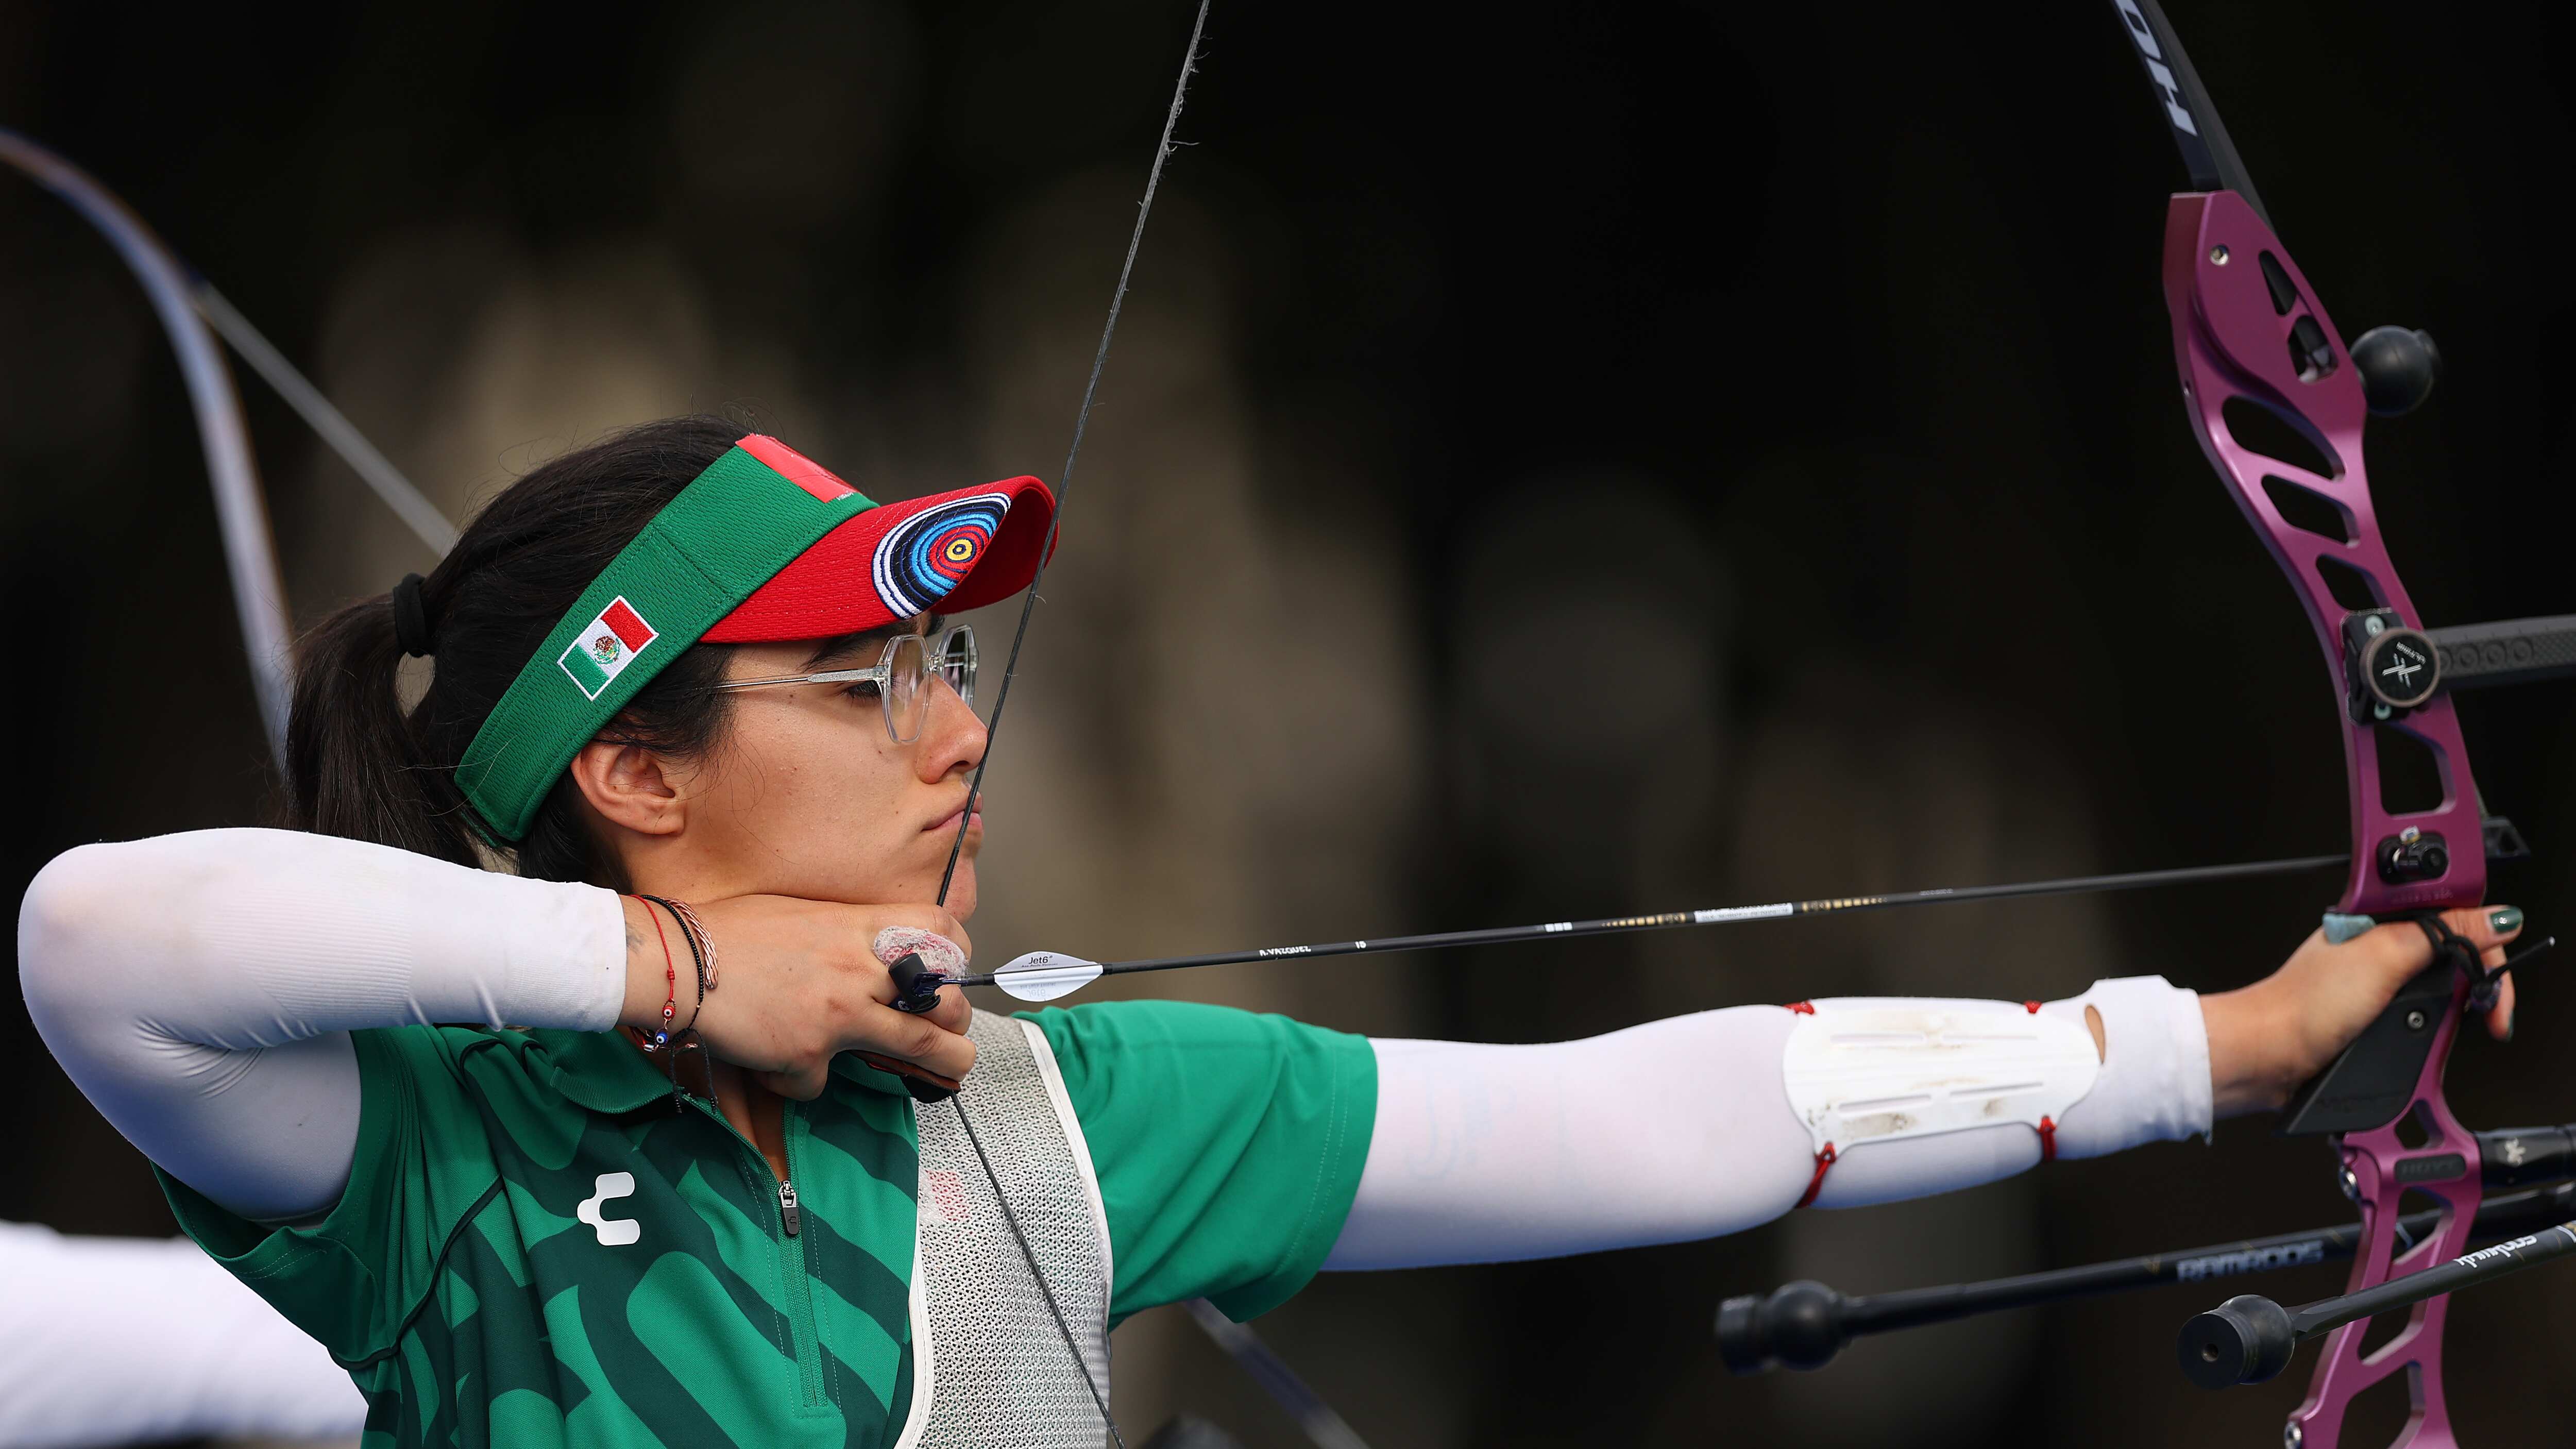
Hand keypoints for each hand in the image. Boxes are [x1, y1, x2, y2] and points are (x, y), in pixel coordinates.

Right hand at [619, 895, 975, 1098]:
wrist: (678, 959)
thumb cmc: (728, 930)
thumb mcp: (800, 913)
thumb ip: (840, 934)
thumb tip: (861, 954)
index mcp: (856, 925)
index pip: (936, 925)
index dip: (957, 949)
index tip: (955, 968)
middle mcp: (858, 968)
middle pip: (942, 996)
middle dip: (957, 1020)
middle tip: (954, 1032)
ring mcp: (838, 1013)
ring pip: (917, 1045)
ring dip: (941, 1063)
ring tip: (952, 1072)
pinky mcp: (808, 1053)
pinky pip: (820, 1082)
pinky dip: (799, 1081)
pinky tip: (776, 1064)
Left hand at [2203, 905, 2522, 1117]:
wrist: (2267, 1056)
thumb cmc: (2303, 1005)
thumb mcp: (2384, 959)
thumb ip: (2443, 935)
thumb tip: (2495, 917)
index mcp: (2380, 922)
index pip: (2455, 920)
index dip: (2485, 950)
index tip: (2494, 985)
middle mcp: (2378, 949)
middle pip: (2452, 958)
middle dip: (2474, 987)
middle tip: (2488, 1016)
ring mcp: (2375, 985)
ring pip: (2438, 992)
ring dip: (2450, 1014)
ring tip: (2451, 1031)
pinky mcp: (2370, 1016)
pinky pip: (2417, 1019)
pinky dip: (2429, 1033)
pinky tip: (2427, 1042)